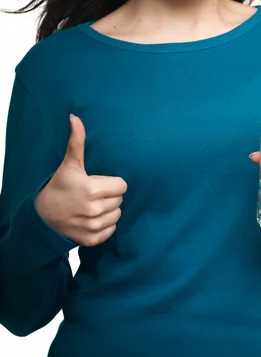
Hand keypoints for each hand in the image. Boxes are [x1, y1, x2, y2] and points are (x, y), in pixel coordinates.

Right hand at [35, 114, 127, 246]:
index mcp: (92, 189)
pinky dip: (105, 225)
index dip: (112, 183)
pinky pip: (111, 230)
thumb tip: (75, 117)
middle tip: (94, 193)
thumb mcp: (69, 164)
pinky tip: (92, 218)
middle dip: (110, 195)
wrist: (41, 216)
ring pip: (117, 215)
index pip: (122, 185)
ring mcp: (92, 226)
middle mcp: (94, 210)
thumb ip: (77, 141)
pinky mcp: (91, 240)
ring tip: (93, 205)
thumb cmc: (58, 186)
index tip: (99, 182)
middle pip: (120, 200)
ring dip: (109, 210)